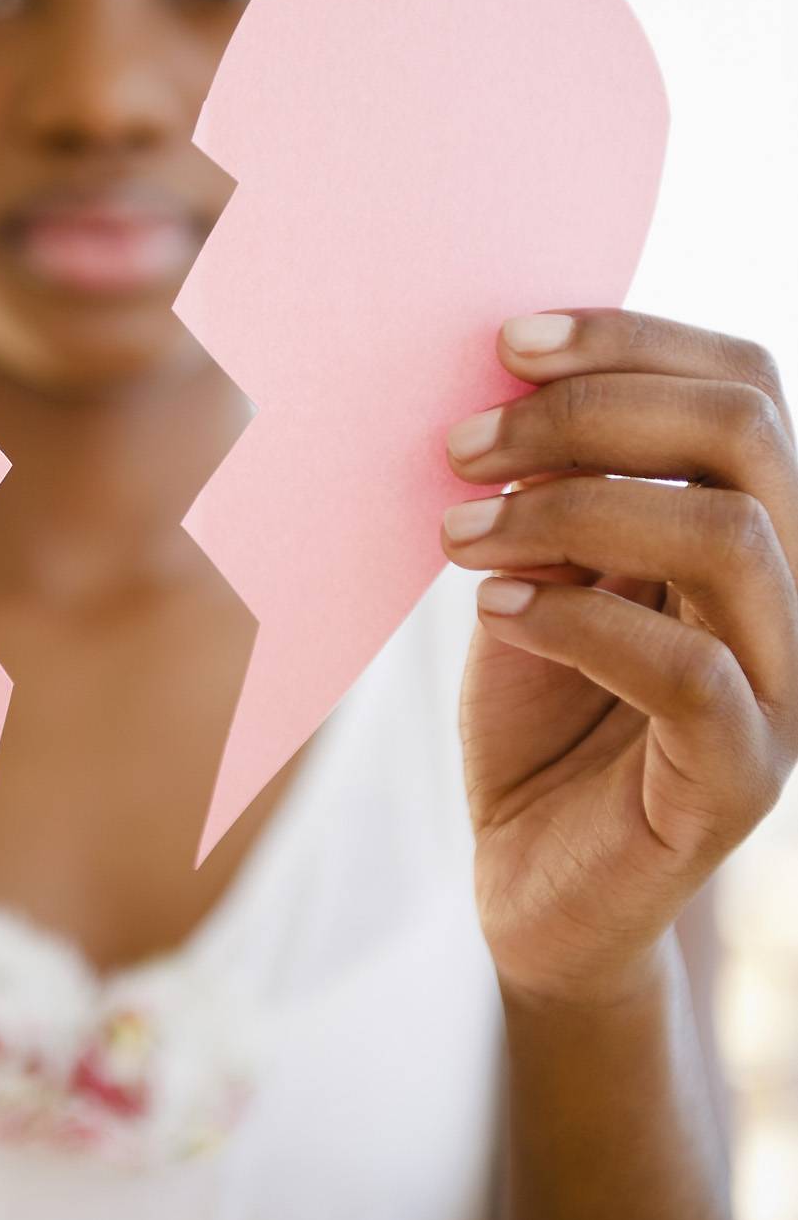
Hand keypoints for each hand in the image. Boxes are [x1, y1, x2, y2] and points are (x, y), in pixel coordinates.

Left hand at [442, 308, 797, 1006]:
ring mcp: (780, 685)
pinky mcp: (741, 777)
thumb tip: (504, 386)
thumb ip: (550, 494)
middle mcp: (787, 591)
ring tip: (455, 530)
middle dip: (591, 410)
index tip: (506, 344)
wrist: (536, 880)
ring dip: (568, 510)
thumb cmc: (539, 715)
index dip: (633, 339)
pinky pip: (689, 670)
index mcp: (747, 524)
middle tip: (463, 442)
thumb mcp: (537, 577)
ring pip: (729, 536)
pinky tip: (494, 608)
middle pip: (748, 432)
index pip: (743, 385)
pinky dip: (577, 619)